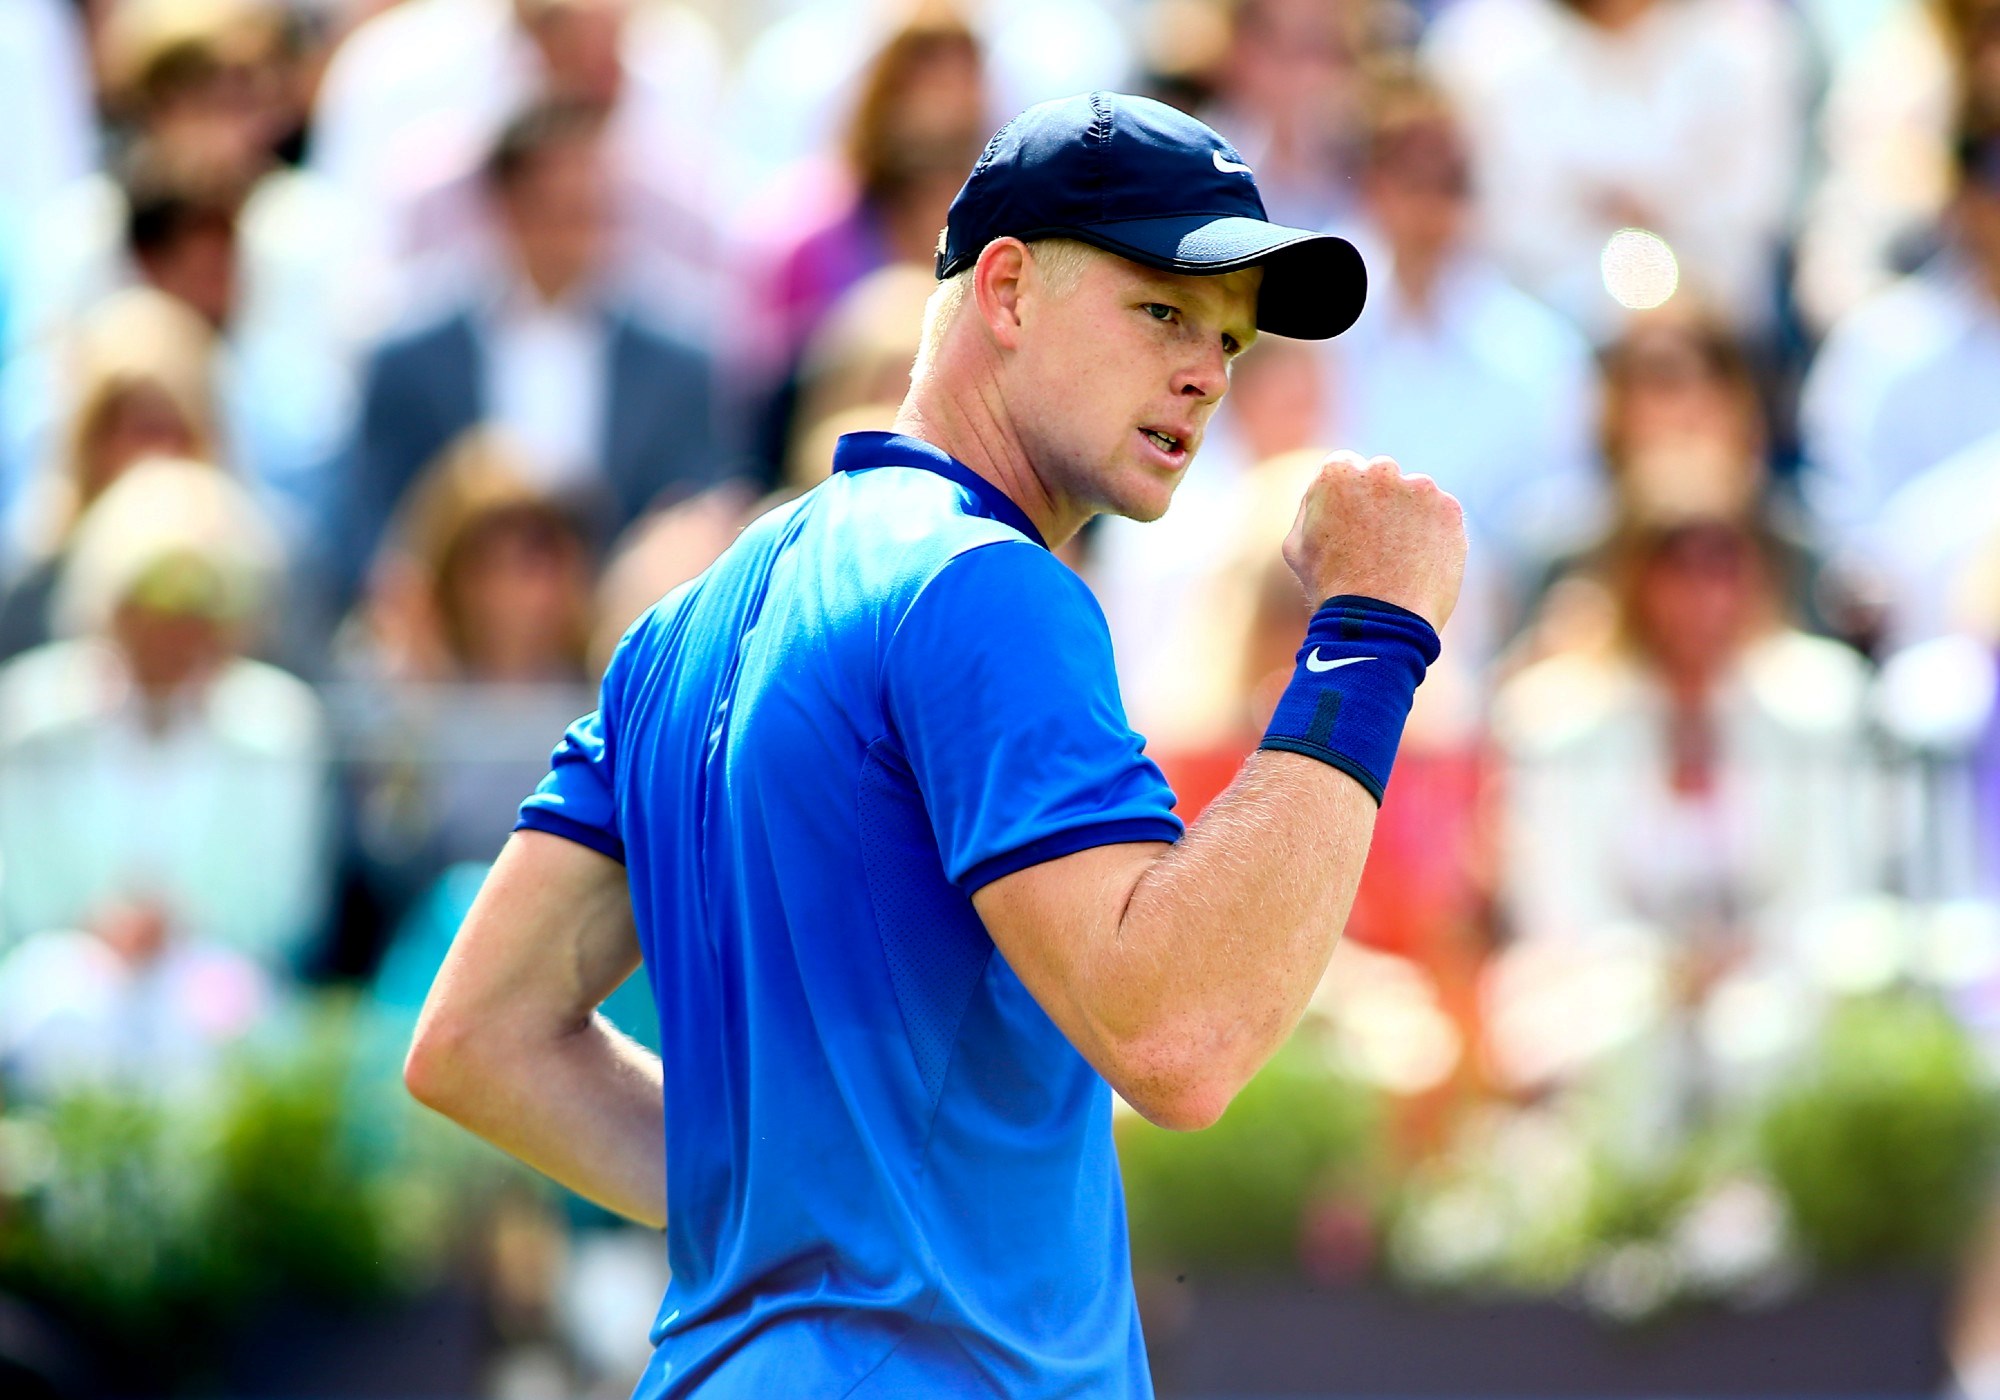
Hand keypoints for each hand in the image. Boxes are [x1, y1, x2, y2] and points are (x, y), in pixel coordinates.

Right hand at [1282, 451, 1466, 631]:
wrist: (1379, 619)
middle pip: (1382, 476)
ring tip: (1399, 559)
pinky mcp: (1450, 509)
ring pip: (1415, 495)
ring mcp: (1420, 488)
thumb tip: (1323, 492)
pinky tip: (1419, 563)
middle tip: (1377, 543)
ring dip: (1409, 516)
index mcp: (1337, 472)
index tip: (1352, 522)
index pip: (1346, 467)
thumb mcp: (1296, 545)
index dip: (1348, 497)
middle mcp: (1381, 470)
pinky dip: (1434, 534)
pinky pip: (1441, 516)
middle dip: (1381, 500)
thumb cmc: (1330, 586)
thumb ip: (1311, 506)